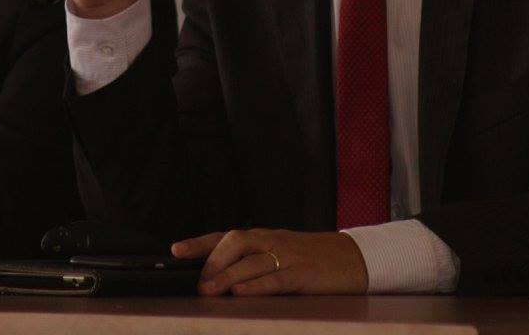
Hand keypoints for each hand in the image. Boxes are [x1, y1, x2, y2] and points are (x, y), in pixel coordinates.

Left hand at [172, 229, 368, 295]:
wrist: (353, 258)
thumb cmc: (312, 258)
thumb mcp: (280, 252)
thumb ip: (254, 259)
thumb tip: (218, 273)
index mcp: (264, 237)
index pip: (225, 235)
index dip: (199, 243)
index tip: (175, 251)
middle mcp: (272, 242)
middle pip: (235, 242)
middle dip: (212, 261)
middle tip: (198, 282)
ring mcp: (288, 257)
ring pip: (251, 262)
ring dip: (226, 276)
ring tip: (209, 290)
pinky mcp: (303, 274)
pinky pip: (276, 279)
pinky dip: (256, 286)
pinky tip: (240, 293)